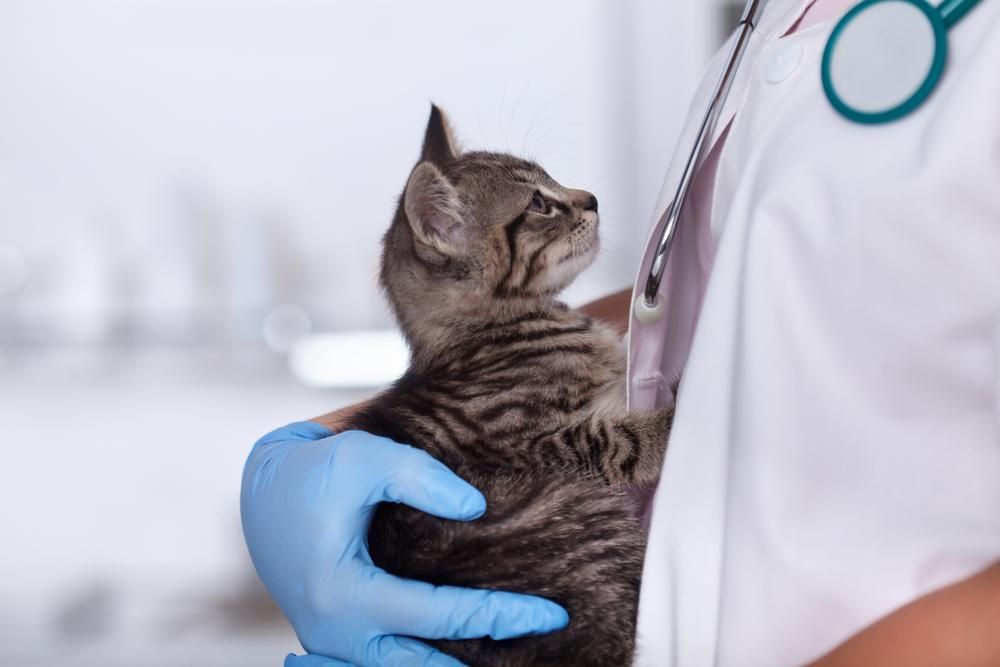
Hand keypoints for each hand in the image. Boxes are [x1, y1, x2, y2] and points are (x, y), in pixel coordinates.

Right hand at [240, 422, 568, 666]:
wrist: (259, 487)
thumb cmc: (311, 470)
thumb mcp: (365, 458)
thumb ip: (421, 478)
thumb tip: (479, 510)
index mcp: (344, 594)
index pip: (440, 614)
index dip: (500, 614)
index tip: (551, 613)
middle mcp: (335, 632)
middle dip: (482, 661)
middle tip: (540, 639)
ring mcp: (331, 640)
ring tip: (500, 658)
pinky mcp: (336, 633)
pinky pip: (385, 661)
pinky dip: (421, 660)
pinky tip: (459, 651)